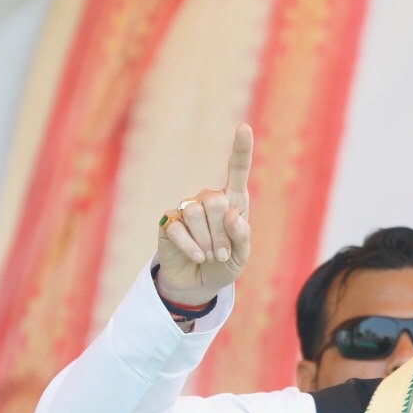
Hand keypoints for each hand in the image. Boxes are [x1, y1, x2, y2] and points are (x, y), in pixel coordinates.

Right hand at [156, 124, 253, 308]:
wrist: (198, 285)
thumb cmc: (224, 265)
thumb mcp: (242, 257)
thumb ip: (243, 236)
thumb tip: (233, 215)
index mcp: (233, 200)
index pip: (237, 169)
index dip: (241, 149)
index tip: (244, 127)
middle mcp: (209, 199)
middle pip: (216, 200)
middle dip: (222, 233)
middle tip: (223, 253)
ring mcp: (187, 208)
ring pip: (196, 212)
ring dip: (207, 241)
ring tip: (210, 256)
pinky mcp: (169, 222)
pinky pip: (178, 228)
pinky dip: (191, 246)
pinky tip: (197, 257)